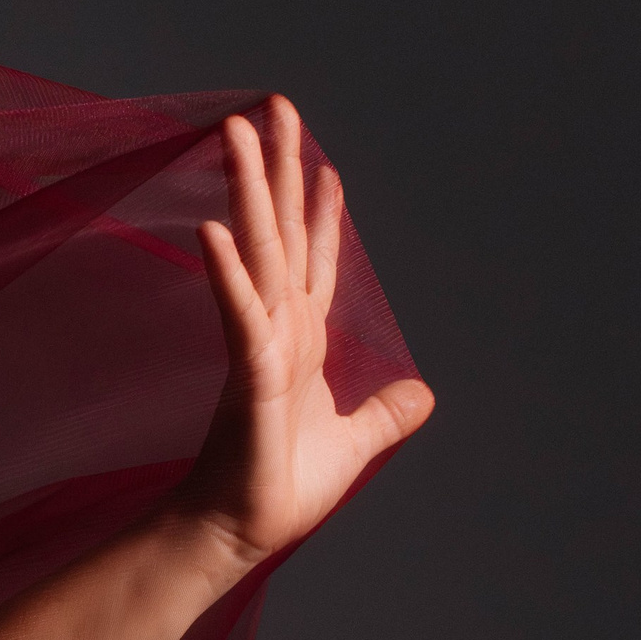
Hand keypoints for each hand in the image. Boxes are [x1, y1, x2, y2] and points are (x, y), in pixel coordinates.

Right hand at [179, 96, 432, 572]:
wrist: (237, 532)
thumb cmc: (278, 490)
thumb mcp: (353, 443)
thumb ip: (384, 414)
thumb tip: (423, 393)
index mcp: (300, 341)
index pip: (314, 259)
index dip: (322, 211)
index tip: (323, 163)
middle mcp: (277, 329)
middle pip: (280, 232)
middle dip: (277, 169)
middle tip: (270, 107)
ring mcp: (258, 344)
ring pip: (257, 252)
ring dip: (249, 192)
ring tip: (237, 134)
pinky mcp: (246, 373)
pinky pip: (239, 312)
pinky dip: (230, 272)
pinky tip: (217, 229)